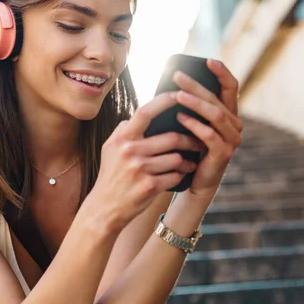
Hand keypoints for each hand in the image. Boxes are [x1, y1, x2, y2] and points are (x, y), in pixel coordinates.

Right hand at [88, 92, 204, 231]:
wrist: (104, 208)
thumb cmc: (111, 175)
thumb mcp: (110, 148)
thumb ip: (126, 129)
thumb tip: (144, 111)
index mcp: (122, 138)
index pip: (146, 112)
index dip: (165, 101)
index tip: (180, 95)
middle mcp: (130, 151)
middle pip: (172, 138)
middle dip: (190, 140)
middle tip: (199, 141)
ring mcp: (140, 169)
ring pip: (176, 158)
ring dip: (187, 161)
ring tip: (190, 162)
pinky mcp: (149, 187)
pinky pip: (175, 176)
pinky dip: (180, 176)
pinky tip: (180, 176)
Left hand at [173, 59, 242, 197]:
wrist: (194, 180)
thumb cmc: (190, 148)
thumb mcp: (192, 123)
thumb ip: (190, 106)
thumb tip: (172, 82)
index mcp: (229, 113)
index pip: (231, 87)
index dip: (222, 72)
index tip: (208, 60)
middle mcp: (235, 125)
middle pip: (217, 99)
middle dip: (196, 85)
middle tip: (177, 76)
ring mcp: (232, 140)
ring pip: (216, 114)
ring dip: (195, 103)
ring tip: (176, 96)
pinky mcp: (224, 153)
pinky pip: (209, 134)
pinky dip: (194, 124)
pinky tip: (180, 117)